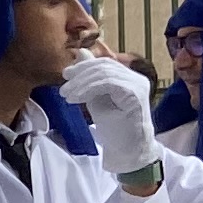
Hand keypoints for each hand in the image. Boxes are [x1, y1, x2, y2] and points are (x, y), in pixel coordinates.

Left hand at [59, 54, 162, 177]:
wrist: (126, 151)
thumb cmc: (113, 127)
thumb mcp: (96, 97)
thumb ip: (90, 77)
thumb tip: (81, 51)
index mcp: (128, 77)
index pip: (104, 63)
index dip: (84, 66)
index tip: (66, 75)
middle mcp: (137, 78)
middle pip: (104, 66)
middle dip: (80, 74)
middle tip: (64, 88)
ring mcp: (138, 85)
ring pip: (104, 73)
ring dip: (81, 83)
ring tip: (67, 95)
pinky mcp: (136, 94)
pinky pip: (109, 83)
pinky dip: (89, 89)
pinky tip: (76, 99)